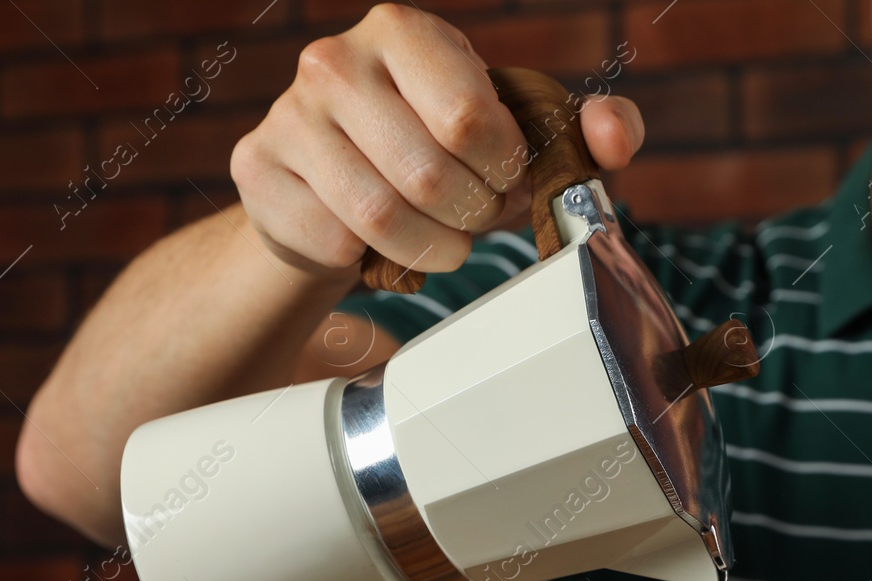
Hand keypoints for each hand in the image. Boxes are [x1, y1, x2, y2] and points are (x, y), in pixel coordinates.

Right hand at [229, 3, 644, 280]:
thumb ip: (585, 129)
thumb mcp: (515, 132)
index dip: (500, 168)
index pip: (467, 118)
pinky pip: (333, 242)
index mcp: (403, 31)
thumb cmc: (437, 150)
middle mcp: (334, 62)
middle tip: (471, 213)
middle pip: (427, 176)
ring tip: (438, 236)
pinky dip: (371, 259)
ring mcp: (287, 116)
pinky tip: (375, 240)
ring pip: (378, 218)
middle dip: (468, 215)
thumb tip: (613, 136)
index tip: (502, 174)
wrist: (336, 186)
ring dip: (428, 246)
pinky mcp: (258, 170)